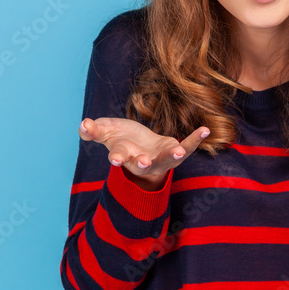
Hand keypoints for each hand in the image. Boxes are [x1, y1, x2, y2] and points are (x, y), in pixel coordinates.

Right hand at [79, 117, 209, 190]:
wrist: (141, 147)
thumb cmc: (121, 138)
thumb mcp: (105, 131)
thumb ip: (93, 130)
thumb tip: (83, 125)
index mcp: (124, 154)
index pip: (119, 157)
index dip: (116, 158)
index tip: (115, 159)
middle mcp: (142, 160)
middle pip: (142, 164)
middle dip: (142, 163)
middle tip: (142, 162)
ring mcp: (160, 158)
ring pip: (167, 160)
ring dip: (173, 155)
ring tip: (179, 150)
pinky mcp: (174, 151)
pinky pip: (187, 146)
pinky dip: (196, 140)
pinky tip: (205, 129)